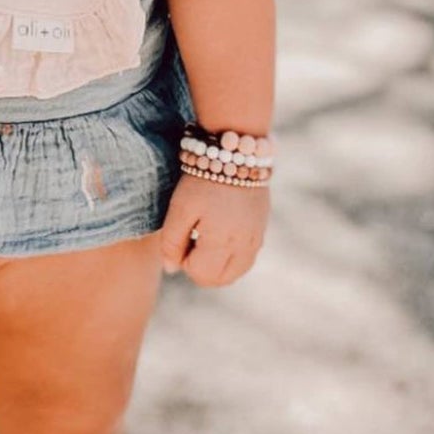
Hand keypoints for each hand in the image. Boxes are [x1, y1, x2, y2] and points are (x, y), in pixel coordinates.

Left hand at [158, 171, 269, 286]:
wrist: (236, 153)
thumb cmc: (203, 180)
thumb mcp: (180, 208)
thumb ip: (172, 242)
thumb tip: (171, 270)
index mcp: (222, 243)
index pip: (201, 275)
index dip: (185, 262)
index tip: (182, 237)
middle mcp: (244, 246)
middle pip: (220, 280)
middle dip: (201, 268)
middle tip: (192, 240)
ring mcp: (256, 239)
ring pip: (236, 272)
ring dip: (218, 265)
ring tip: (205, 238)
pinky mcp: (261, 230)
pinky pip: (247, 259)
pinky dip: (232, 257)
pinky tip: (220, 235)